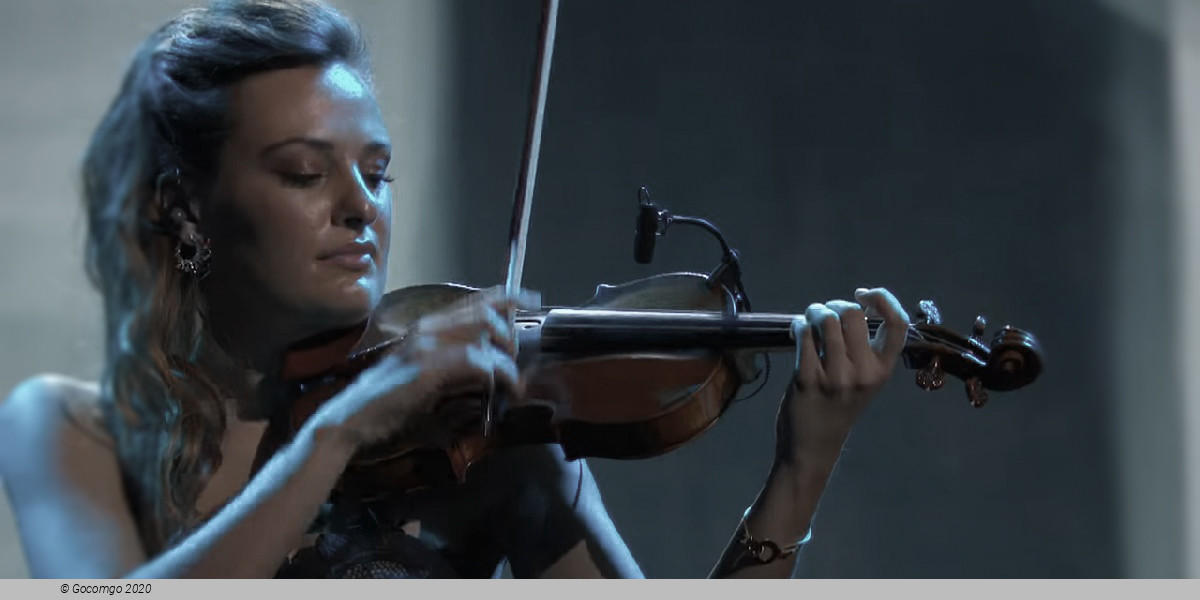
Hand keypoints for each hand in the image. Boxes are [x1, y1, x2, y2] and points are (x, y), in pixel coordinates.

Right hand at [310, 286, 540, 450]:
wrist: (348, 421)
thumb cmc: (384, 406)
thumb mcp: (423, 379)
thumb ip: (454, 369)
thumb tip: (489, 369)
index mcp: (425, 328)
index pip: (474, 300)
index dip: (507, 296)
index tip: (530, 299)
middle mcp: (426, 329)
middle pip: (486, 312)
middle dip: (508, 336)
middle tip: (512, 362)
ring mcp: (426, 346)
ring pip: (485, 335)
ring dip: (506, 360)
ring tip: (510, 382)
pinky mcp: (428, 368)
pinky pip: (479, 362)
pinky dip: (500, 376)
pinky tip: (505, 391)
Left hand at [775, 287, 909, 465]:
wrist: (813, 446)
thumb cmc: (838, 408)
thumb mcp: (864, 381)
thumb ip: (864, 349)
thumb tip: (853, 307)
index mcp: (882, 371)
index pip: (898, 325)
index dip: (883, 299)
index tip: (864, 296)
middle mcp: (863, 373)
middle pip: (853, 314)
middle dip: (835, 305)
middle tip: (825, 313)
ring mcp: (835, 376)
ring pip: (825, 320)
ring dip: (813, 311)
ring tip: (808, 320)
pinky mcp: (807, 378)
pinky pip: (803, 335)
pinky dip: (798, 326)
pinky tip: (797, 332)